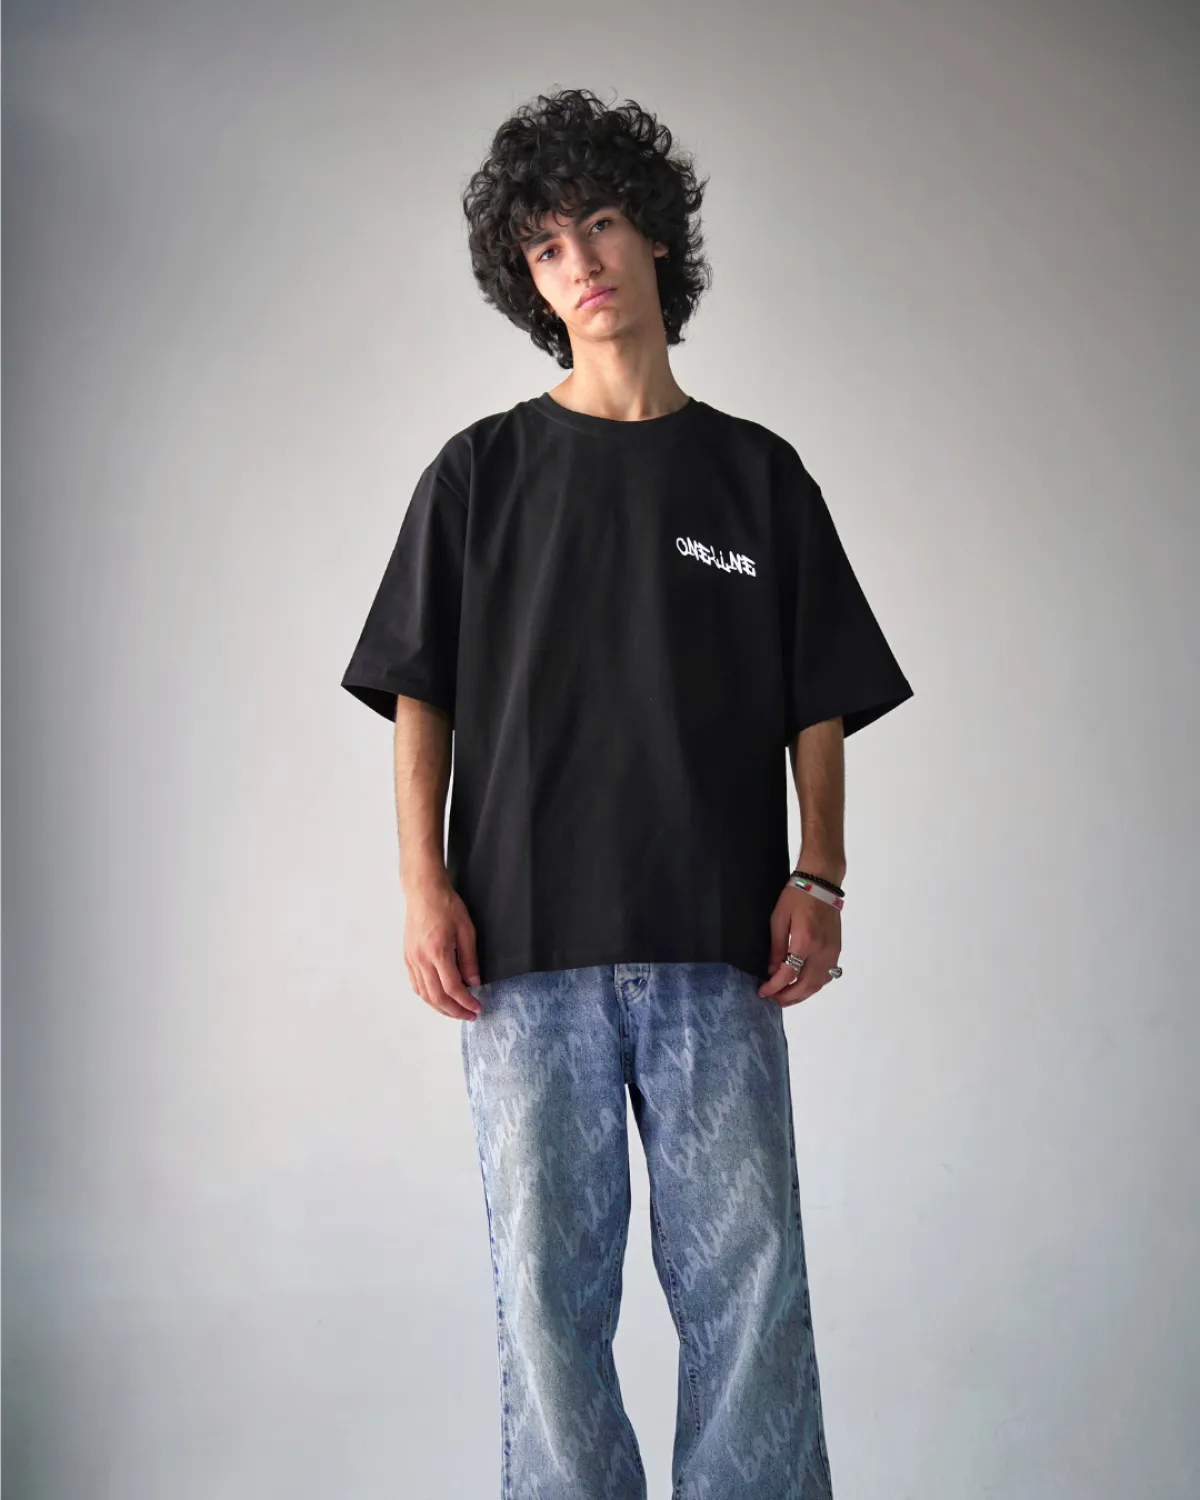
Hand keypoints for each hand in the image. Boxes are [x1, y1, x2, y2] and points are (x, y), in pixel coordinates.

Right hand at [403, 877, 482, 1019]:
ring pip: (424, 994)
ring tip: (456, 1011)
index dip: (465, 1002)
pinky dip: (427, 996)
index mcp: (438, 952)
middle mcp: (422, 959)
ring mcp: (412, 959)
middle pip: (436, 996)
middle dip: (454, 1011)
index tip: (477, 1007)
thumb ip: (470, 959)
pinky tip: (438, 998)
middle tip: (469, 1015)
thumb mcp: (466, 930)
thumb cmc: (446, 905)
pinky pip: (416, 984)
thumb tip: (474, 982)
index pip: (452, 988)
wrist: (423, 892)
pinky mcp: (407, 957)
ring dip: (440, 1007)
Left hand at [757, 885, 841, 1005]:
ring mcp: (832, 951)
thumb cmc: (797, 897)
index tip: (763, 992)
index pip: (789, 974)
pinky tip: (803, 986)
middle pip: (806, 985)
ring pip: (818, 984)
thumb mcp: (779, 919)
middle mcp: (821, 950)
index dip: (774, 987)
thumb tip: (772, 971)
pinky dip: (815, 985)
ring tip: (786, 998)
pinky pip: (827, 976)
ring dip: (802, 995)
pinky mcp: (836, 950)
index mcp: (805, 941)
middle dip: (788, 997)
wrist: (822, 884)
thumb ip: (776, 947)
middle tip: (773, 1000)